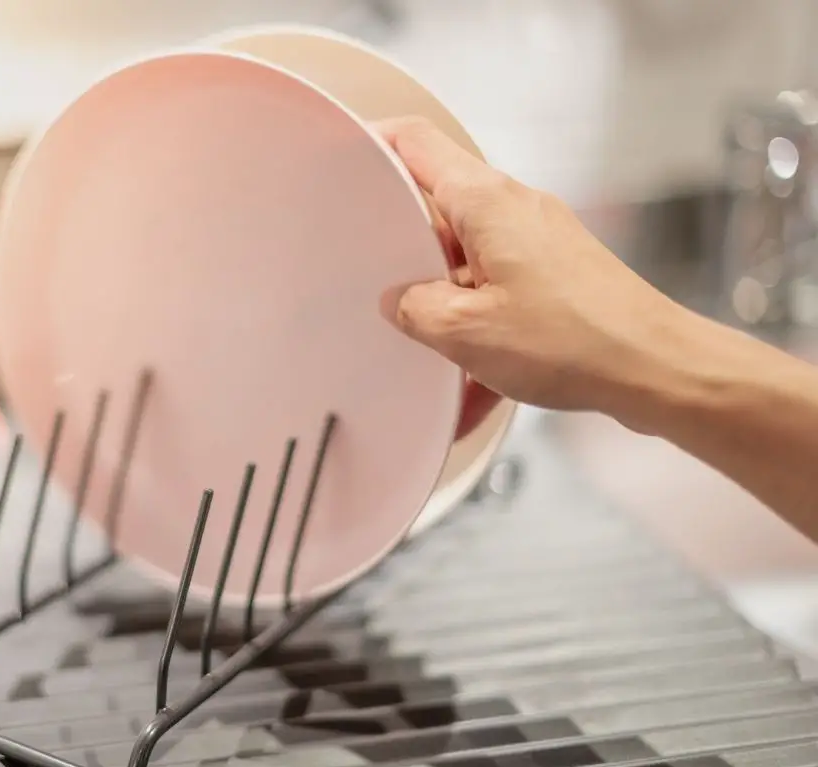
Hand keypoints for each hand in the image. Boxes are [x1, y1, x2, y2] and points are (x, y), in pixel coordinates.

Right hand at [375, 117, 688, 417]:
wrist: (657, 368)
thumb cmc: (575, 340)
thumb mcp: (466, 331)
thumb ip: (415, 309)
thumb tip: (400, 301)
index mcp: (486, 202)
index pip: (417, 143)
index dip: (373, 146)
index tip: (341, 168)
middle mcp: (513, 210)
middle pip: (437, 211)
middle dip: (403, 256)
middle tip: (374, 289)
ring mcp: (536, 242)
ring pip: (465, 263)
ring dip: (444, 309)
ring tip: (431, 355)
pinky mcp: (554, 275)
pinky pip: (497, 296)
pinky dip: (479, 336)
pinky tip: (472, 390)